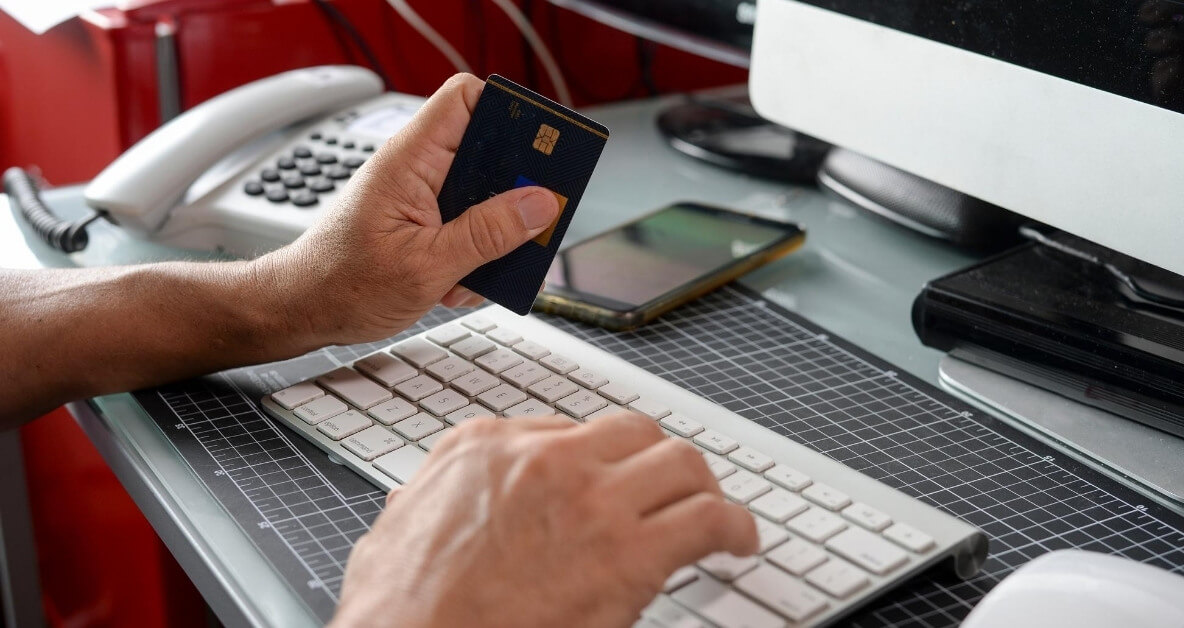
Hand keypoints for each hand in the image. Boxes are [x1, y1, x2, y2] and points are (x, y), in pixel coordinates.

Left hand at [255, 73, 561, 346]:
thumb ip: (487, 233)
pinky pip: (472, 226)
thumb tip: (539, 204)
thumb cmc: (341, 283)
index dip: (507, 112)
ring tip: (480, 268)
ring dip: (496, 235)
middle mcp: (419, 169)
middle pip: (489, 151)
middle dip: (514, 191)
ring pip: (486, 196)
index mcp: (412, 160)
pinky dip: (476, 256)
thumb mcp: (426, 265)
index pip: (466, 98)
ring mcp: (424, 196)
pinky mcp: (427, 222)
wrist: (305, 310)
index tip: (540, 146)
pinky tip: (458, 283)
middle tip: (529, 222)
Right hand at [331, 413, 757, 627]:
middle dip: (654, 460)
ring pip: (679, 461)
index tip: (610, 480)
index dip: (597, 461)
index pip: (566, 429)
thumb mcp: (391, 533)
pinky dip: (735, 527)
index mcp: (484, 447)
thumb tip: (417, 499)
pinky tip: (739, 543)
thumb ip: (421, 501)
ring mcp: (590, 500)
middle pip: (632, 432)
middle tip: (668, 488)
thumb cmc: (399, 612)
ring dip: (699, 486)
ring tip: (709, 510)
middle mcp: (544, 459)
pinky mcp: (630, 554)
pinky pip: (709, 518)